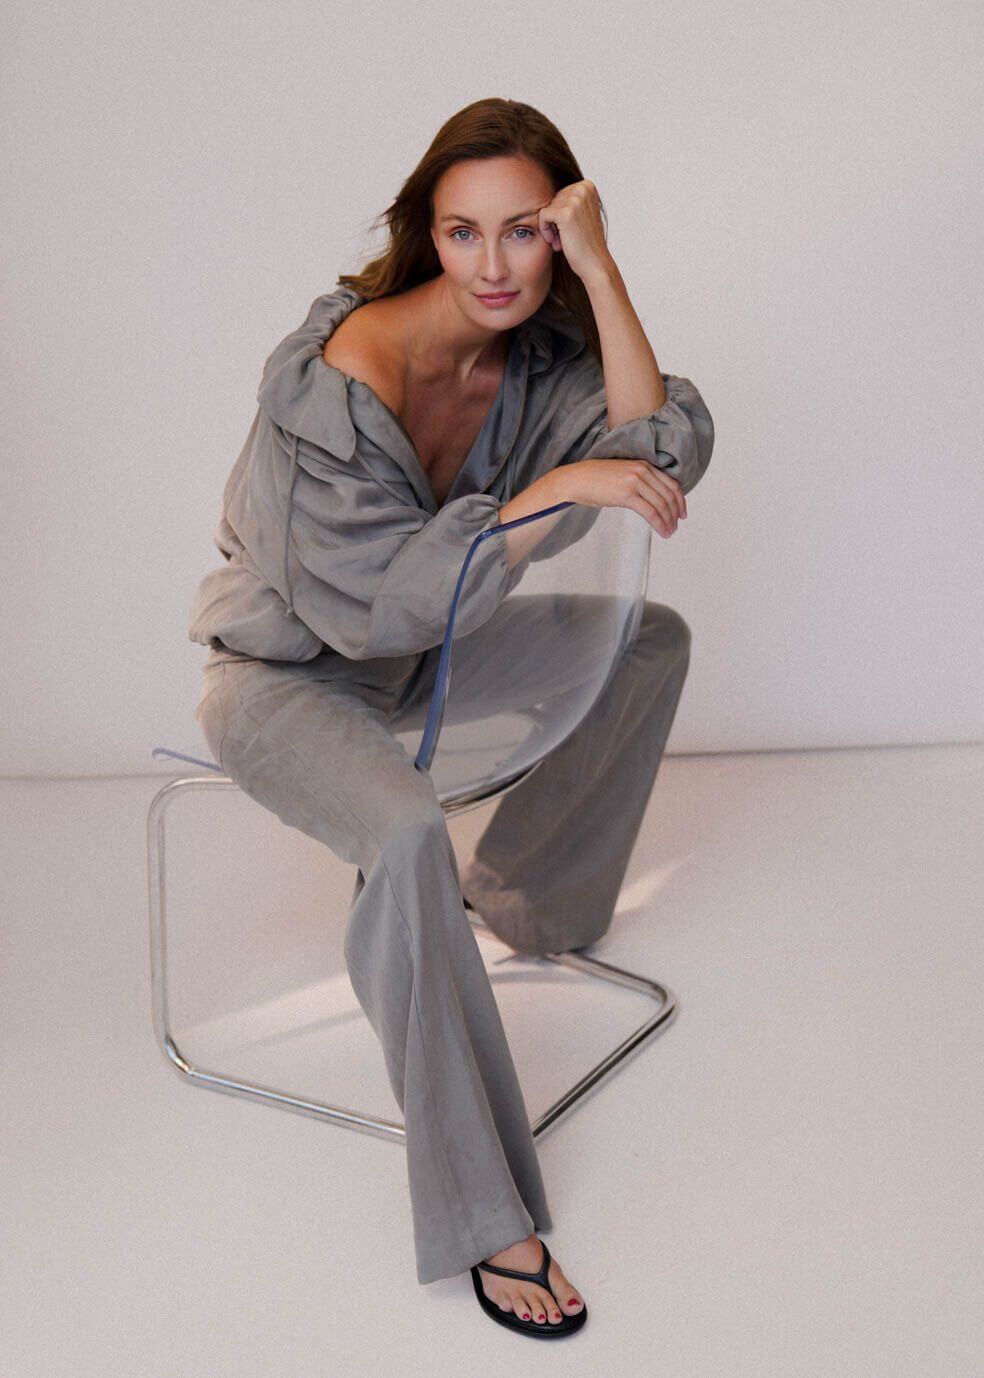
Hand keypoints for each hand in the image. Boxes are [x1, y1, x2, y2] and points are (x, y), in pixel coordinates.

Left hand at [537, 180, 615, 284]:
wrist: (595, 263)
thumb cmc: (586, 243)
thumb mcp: (581, 214)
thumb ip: (570, 200)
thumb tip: (547, 185)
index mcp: (587, 186)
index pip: (559, 195)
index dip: (559, 214)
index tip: (567, 230)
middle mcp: (583, 188)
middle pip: (552, 200)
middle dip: (554, 221)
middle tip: (563, 239)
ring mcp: (575, 200)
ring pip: (546, 208)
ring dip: (550, 227)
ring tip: (560, 242)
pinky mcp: (565, 213)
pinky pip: (542, 216)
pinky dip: (545, 230)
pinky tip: (555, 242)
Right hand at [550, 459, 686, 537]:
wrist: (577, 480)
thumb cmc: (595, 479)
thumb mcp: (623, 474)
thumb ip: (639, 481)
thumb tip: (652, 498)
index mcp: (643, 465)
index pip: (671, 483)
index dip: (680, 500)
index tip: (682, 512)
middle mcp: (642, 470)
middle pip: (668, 495)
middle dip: (675, 513)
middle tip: (676, 526)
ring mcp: (635, 482)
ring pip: (661, 505)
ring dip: (668, 521)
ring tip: (669, 532)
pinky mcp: (627, 495)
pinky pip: (650, 512)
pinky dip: (659, 524)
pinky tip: (662, 531)